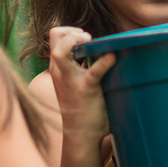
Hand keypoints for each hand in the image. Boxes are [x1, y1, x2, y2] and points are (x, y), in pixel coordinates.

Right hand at [48, 26, 115, 144]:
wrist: (81, 136)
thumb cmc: (81, 109)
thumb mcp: (74, 84)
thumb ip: (81, 68)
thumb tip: (101, 51)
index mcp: (58, 68)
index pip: (55, 37)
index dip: (70, 31)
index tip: (85, 39)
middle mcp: (59, 71)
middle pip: (54, 35)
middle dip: (72, 30)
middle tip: (88, 40)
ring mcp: (69, 79)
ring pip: (61, 50)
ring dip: (78, 39)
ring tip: (92, 44)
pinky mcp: (85, 89)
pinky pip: (93, 70)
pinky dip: (105, 61)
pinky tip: (113, 58)